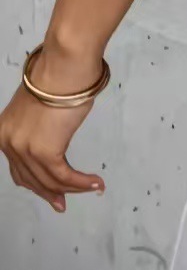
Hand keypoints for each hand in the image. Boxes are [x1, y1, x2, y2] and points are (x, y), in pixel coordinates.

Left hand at [0, 44, 105, 211]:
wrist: (64, 66)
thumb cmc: (59, 75)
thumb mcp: (41, 103)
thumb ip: (40, 124)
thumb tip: (54, 131)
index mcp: (4, 132)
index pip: (18, 168)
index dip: (35, 183)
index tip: (51, 192)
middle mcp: (9, 143)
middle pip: (30, 179)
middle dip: (49, 193)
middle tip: (63, 203)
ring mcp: (25, 149)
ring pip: (48, 180)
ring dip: (71, 188)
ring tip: (91, 188)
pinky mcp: (45, 151)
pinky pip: (64, 175)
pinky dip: (80, 182)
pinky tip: (94, 183)